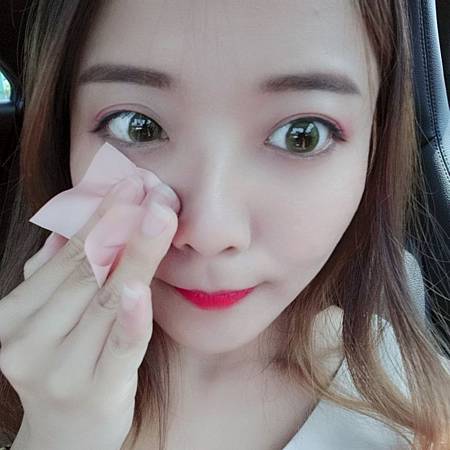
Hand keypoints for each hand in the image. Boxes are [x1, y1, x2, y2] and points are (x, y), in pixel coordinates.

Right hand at [0, 175, 178, 449]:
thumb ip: (53, 277)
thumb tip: (65, 229)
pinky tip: (138, 287)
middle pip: (86, 272)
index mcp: (12, 316)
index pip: (64, 258)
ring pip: (104, 300)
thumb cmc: (65, 364)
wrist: (67, 436)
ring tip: (161, 216)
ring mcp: (59, 370)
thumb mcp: (50, 320)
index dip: (100, 217)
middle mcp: (27, 342)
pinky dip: (130, 316)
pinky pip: (119, 347)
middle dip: (123, 226)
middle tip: (154, 191)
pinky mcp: (97, 393)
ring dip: (136, 254)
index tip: (129, 183)